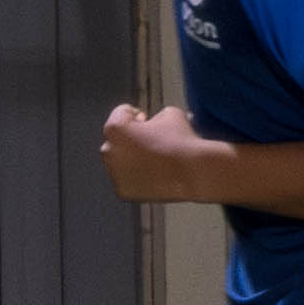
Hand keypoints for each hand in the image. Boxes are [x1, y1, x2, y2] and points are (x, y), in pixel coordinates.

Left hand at [99, 103, 227, 201]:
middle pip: (116, 139)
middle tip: (152, 141)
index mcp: (115, 128)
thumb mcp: (170, 113)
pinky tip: (154, 173)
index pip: (121, 114)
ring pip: (119, 161)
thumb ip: (153, 115)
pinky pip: (127, 180)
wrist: (194, 172)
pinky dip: (136, 177)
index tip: (145, 120)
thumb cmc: (181, 142)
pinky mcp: (122, 191)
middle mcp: (108, 151)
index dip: (136, 114)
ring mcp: (114, 173)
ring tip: (155, 159)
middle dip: (131, 138)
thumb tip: (151, 123)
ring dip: (132, 158)